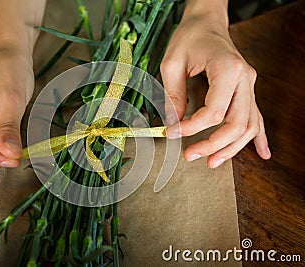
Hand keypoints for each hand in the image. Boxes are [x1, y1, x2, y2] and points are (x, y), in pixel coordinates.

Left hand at [160, 11, 270, 167]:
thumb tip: (173, 122)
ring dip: (232, 148)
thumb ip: (172, 94)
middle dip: (214, 145)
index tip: (172, 131)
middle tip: (191, 155)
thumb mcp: (172, 63)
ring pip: (249, 126)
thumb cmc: (189, 38)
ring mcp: (249, 86)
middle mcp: (244, 79)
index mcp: (227, 70)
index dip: (192, 127)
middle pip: (237, 124)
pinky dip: (258, 137)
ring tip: (213, 162)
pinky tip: (262, 153)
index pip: (214, 111)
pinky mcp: (247, 90)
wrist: (207, 22)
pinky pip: (257, 117)